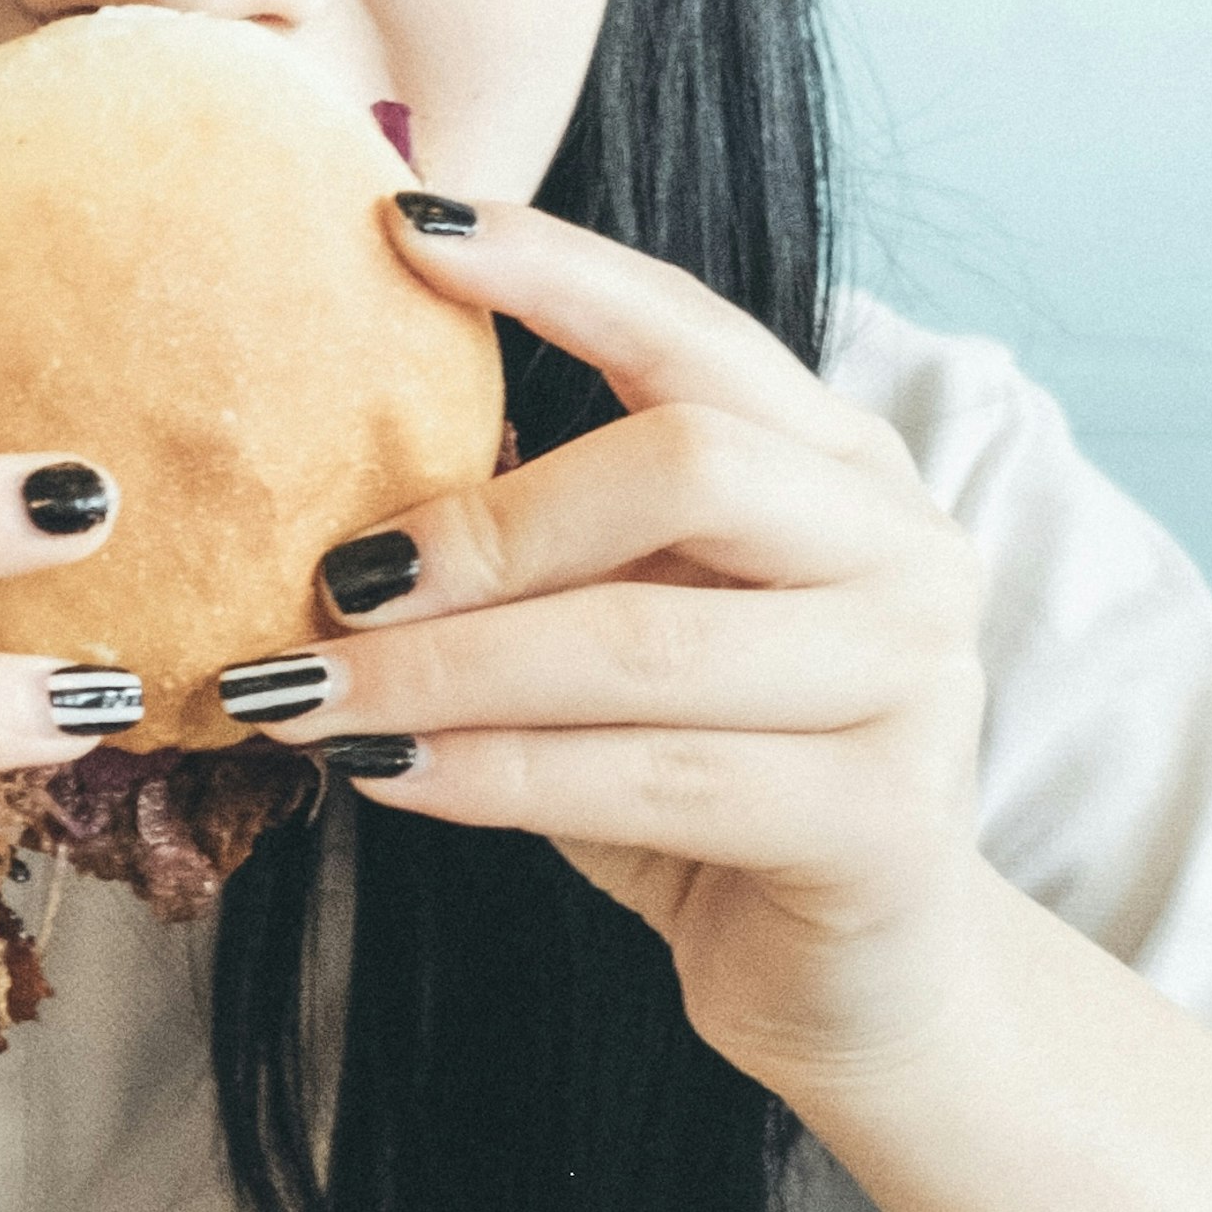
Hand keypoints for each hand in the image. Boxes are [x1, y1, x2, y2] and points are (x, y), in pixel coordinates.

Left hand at [225, 202, 991, 1091]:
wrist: (853, 983)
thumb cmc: (707, 781)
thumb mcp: (624, 628)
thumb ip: (542, 537)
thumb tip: (336, 433)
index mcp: (840, 462)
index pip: (693, 330)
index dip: (554, 271)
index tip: (401, 228)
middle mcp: (902, 547)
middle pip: (684, 465)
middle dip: (482, 523)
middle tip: (333, 579)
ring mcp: (914, 684)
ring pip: (643, 646)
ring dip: (441, 674)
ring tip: (297, 695)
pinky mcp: (881, 823)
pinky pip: (649, 781)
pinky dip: (490, 777)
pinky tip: (382, 778)